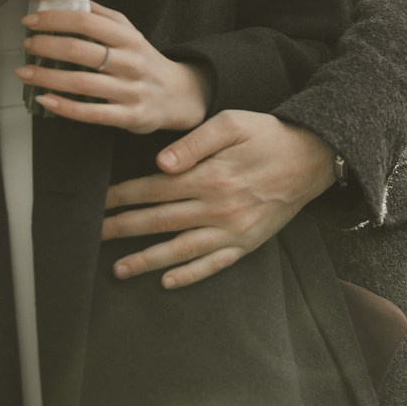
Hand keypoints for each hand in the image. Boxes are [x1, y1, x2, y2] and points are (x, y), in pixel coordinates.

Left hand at [19, 3, 212, 133]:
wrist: (178, 95)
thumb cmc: (144, 61)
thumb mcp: (130, 33)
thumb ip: (104, 16)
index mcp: (129, 38)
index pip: (87, 22)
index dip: (56, 19)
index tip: (31, 21)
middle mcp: (130, 62)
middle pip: (81, 51)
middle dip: (47, 46)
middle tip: (27, 45)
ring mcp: (130, 90)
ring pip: (82, 82)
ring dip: (47, 77)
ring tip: (24, 72)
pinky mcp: (129, 116)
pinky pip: (92, 113)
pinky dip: (65, 107)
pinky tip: (44, 99)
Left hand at [101, 111, 337, 287]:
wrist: (312, 157)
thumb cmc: (268, 135)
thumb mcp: (232, 123)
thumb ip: (194, 142)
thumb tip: (160, 164)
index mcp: (209, 176)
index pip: (154, 189)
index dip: (123, 196)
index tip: (99, 203)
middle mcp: (217, 208)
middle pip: (159, 221)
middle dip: (122, 229)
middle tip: (94, 236)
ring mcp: (232, 230)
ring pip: (180, 249)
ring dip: (146, 260)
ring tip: (118, 269)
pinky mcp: (247, 243)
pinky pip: (213, 265)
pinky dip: (189, 275)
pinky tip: (167, 282)